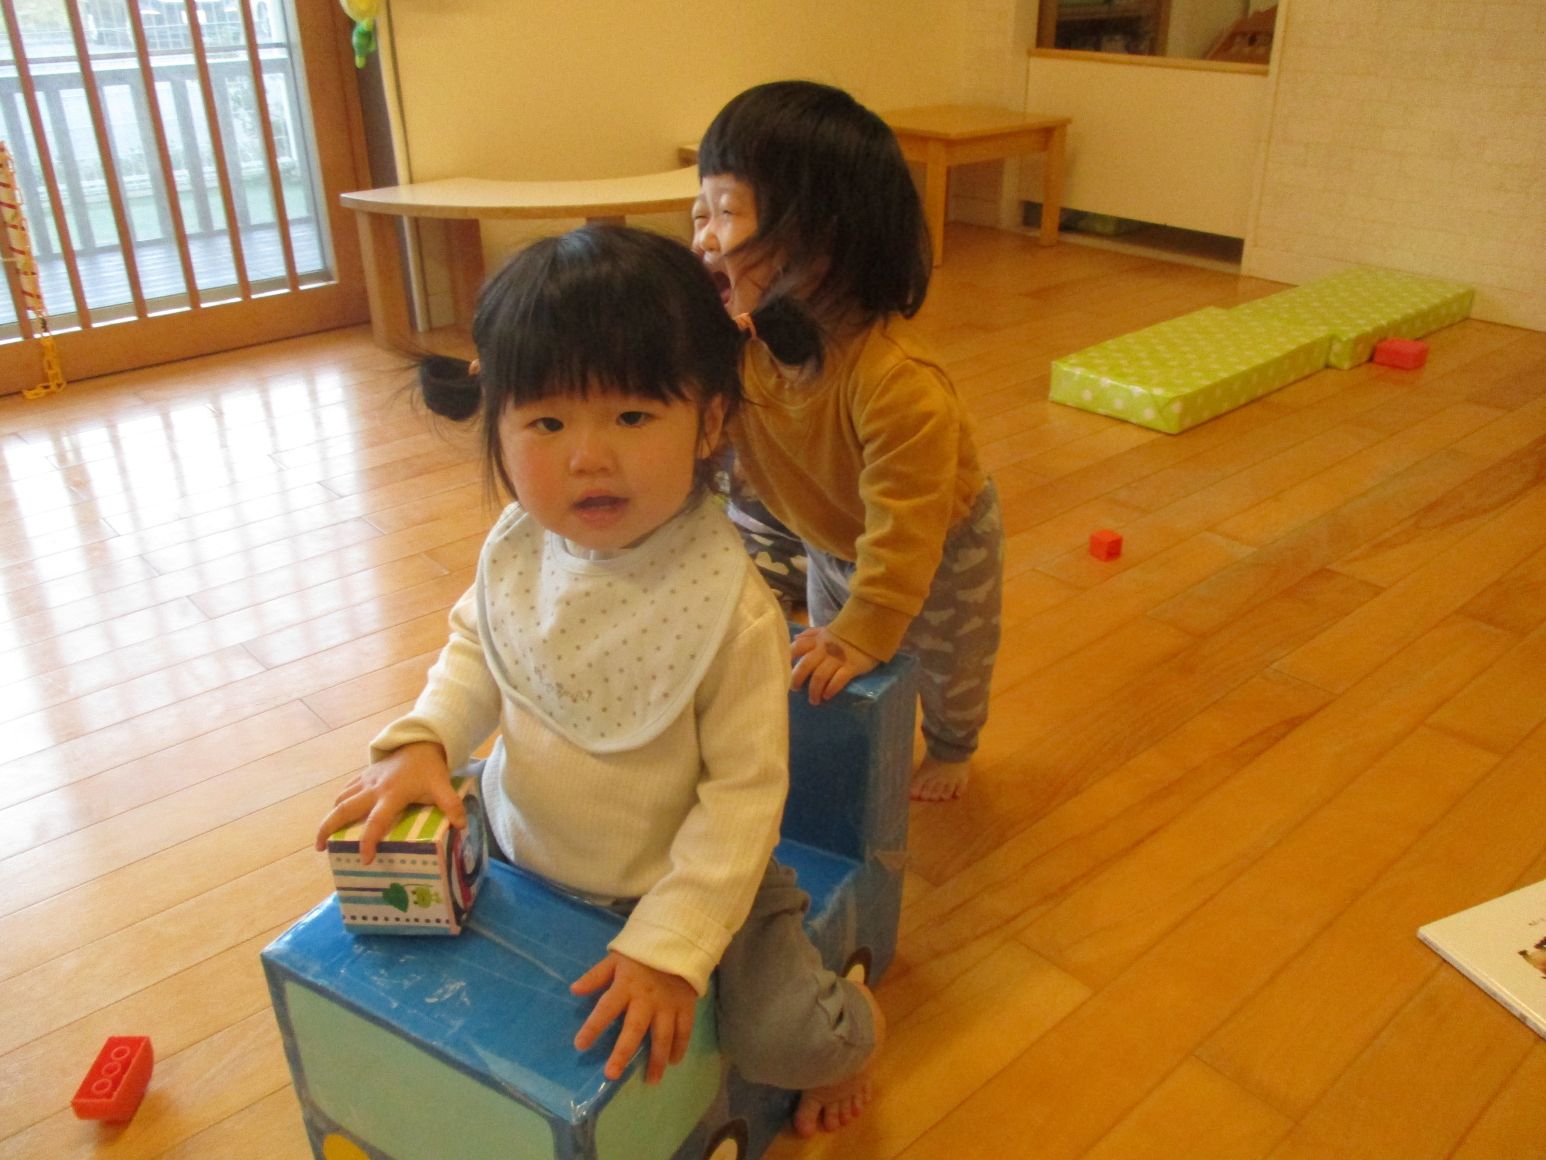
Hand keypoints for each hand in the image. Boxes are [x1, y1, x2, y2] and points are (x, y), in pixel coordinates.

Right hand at [312, 741, 463, 863]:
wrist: (420, 741)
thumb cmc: (429, 768)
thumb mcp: (443, 786)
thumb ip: (451, 805)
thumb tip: (462, 826)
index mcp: (392, 794)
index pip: (376, 821)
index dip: (369, 841)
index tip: (365, 858)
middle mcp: (373, 789)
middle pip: (344, 809)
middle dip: (328, 828)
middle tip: (320, 848)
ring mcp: (366, 781)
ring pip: (340, 799)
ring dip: (330, 817)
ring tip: (324, 837)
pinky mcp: (364, 776)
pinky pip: (346, 790)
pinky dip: (339, 803)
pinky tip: (337, 814)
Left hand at [571, 952, 696, 1083]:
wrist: (678, 940)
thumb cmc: (641, 953)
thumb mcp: (615, 958)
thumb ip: (596, 976)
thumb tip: (573, 990)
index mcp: (626, 986)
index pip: (606, 1009)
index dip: (593, 1027)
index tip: (580, 1045)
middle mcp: (646, 999)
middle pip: (634, 1029)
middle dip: (622, 1053)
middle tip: (612, 1074)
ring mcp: (668, 1004)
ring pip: (663, 1036)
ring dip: (657, 1059)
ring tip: (651, 1080)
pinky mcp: (685, 1005)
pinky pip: (684, 1030)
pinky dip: (680, 1047)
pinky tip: (674, 1062)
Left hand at [789, 626, 877, 703]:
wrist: (872, 628)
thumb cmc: (847, 633)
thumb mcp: (827, 629)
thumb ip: (811, 634)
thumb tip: (794, 638)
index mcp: (817, 640)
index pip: (796, 648)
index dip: (788, 659)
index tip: (783, 670)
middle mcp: (824, 649)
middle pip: (805, 666)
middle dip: (797, 680)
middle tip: (795, 690)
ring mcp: (838, 658)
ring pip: (820, 676)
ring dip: (814, 691)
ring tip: (814, 700)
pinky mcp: (852, 666)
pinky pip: (838, 679)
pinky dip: (831, 689)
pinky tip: (827, 696)